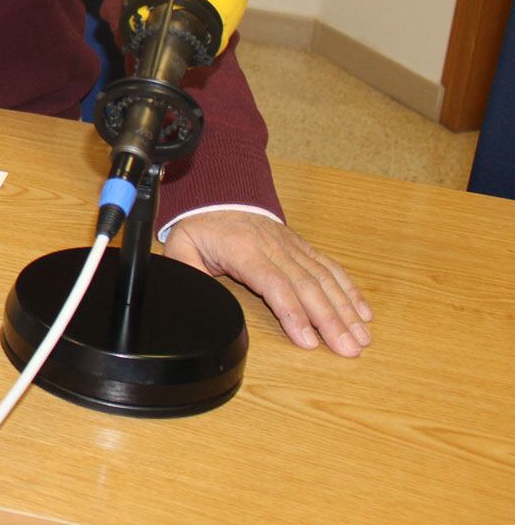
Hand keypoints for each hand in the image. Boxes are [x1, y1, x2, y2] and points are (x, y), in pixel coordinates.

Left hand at [163, 209, 372, 355]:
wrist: (219, 196)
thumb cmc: (202, 227)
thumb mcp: (182, 247)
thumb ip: (187, 272)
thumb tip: (193, 296)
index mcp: (244, 250)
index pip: (274, 283)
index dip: (293, 313)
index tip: (308, 341)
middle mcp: (274, 247)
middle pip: (307, 286)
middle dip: (330, 321)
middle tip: (349, 350)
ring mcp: (292, 246)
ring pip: (324, 279)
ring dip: (346, 310)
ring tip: (362, 338)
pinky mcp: (303, 247)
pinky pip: (330, 268)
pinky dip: (349, 290)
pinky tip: (364, 313)